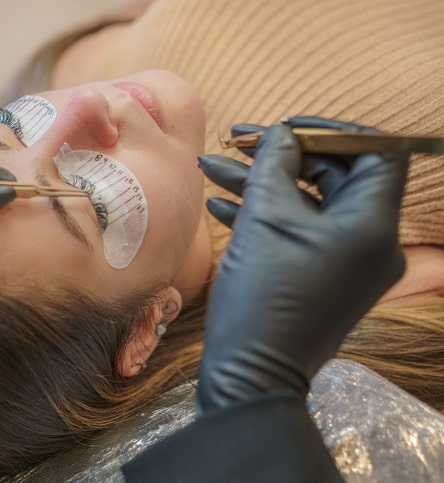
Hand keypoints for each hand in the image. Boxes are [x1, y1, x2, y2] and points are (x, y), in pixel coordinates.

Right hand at [196, 117, 407, 410]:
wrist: (252, 374)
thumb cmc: (262, 296)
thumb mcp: (265, 219)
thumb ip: (274, 165)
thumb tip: (279, 135)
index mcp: (372, 225)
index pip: (375, 153)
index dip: (332, 131)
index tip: (286, 126)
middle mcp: (370, 242)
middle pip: (334, 175)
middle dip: (281, 156)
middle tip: (234, 142)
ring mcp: (345, 263)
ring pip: (307, 203)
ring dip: (261, 183)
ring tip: (210, 167)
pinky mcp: (320, 277)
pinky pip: (299, 233)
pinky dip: (264, 214)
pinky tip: (218, 204)